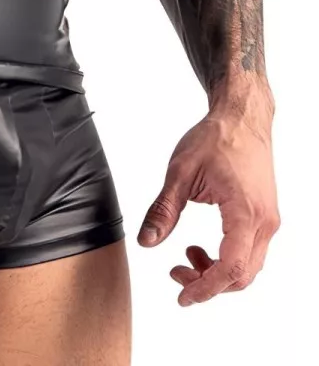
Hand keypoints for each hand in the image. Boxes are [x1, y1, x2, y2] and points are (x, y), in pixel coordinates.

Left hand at [137, 99, 279, 305]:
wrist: (242, 118)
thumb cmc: (217, 138)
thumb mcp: (181, 172)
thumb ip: (164, 210)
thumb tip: (147, 241)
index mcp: (245, 212)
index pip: (230, 268)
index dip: (205, 288)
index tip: (182, 295)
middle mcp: (264, 222)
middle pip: (241, 276)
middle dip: (208, 283)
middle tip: (176, 273)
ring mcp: (268, 220)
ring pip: (248, 267)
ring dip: (218, 272)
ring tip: (187, 255)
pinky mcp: (264, 216)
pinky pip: (250, 252)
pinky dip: (227, 259)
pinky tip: (204, 246)